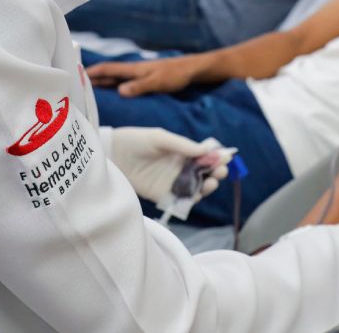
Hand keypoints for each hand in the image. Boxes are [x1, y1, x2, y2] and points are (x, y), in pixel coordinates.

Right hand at [86, 57, 198, 96]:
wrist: (191, 70)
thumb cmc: (175, 75)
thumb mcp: (157, 82)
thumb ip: (139, 86)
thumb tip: (120, 91)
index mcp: (134, 69)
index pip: (108, 69)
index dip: (92, 72)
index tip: (76, 74)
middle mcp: (134, 70)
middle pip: (109, 73)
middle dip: (93, 78)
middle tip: (77, 85)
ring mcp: (139, 74)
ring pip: (116, 78)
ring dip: (103, 83)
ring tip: (90, 90)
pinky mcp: (145, 79)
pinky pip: (125, 82)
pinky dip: (115, 86)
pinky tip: (113, 92)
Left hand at [110, 128, 228, 201]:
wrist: (112, 154)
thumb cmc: (136, 140)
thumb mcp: (160, 138)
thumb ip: (182, 145)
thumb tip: (205, 151)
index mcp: (182, 152)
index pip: (204, 156)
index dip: (216, 158)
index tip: (226, 158)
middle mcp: (180, 168)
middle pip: (204, 174)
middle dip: (215, 173)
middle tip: (220, 172)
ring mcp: (172, 182)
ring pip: (195, 188)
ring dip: (206, 187)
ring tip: (211, 183)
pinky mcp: (162, 195)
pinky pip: (180, 200)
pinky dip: (191, 200)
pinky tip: (196, 195)